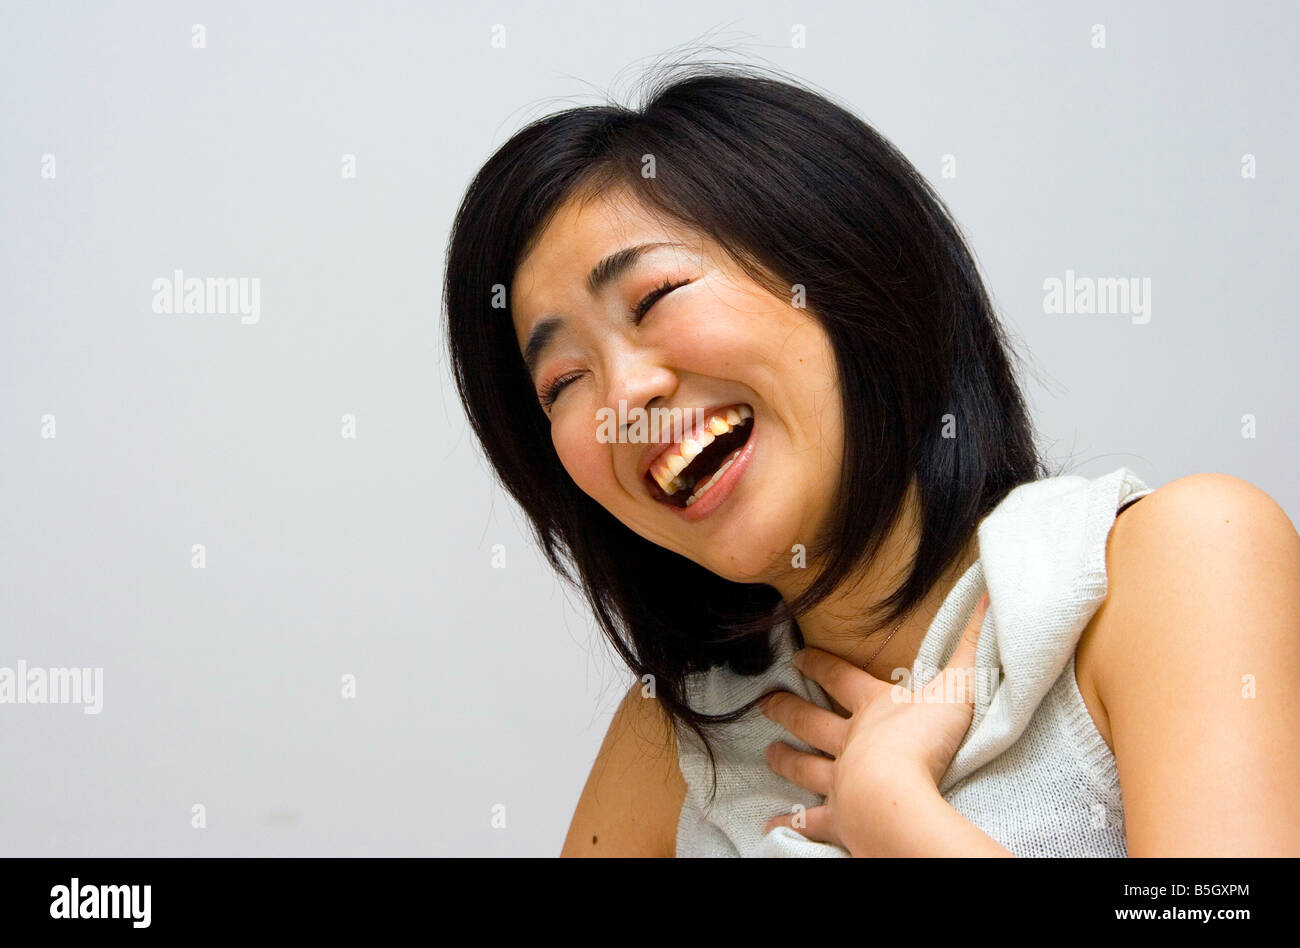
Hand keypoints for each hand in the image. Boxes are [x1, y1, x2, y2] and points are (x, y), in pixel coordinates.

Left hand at [758, 591, 990, 855]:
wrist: (900, 794)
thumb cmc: (926, 739)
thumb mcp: (956, 686)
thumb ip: (973, 644)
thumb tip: (989, 594)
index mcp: (874, 709)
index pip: (841, 678)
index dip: (821, 665)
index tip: (798, 655)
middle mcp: (850, 743)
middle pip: (813, 722)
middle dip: (789, 710)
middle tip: (765, 703)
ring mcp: (842, 780)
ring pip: (807, 768)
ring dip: (787, 760)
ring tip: (768, 753)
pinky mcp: (841, 818)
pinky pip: (812, 822)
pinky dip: (794, 823)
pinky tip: (774, 823)